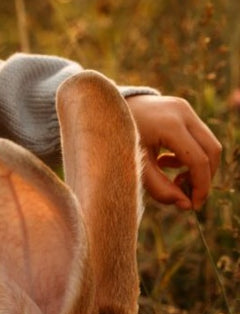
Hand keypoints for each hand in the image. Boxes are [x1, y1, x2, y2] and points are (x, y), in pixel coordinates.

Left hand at [125, 94, 221, 209]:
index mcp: (169, 125)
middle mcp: (181, 112)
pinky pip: (197, 136)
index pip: (198, 160)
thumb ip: (158, 187)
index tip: (194, 205)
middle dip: (205, 177)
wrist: (101, 110)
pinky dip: (189, 155)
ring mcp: (184, 108)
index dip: (201, 186)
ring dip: (197, 166)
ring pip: (208, 143)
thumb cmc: (115, 139)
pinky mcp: (182, 108)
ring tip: (174, 179)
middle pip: (211, 150)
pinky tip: (165, 161)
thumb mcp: (133, 165)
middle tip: (189, 196)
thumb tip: (185, 205)